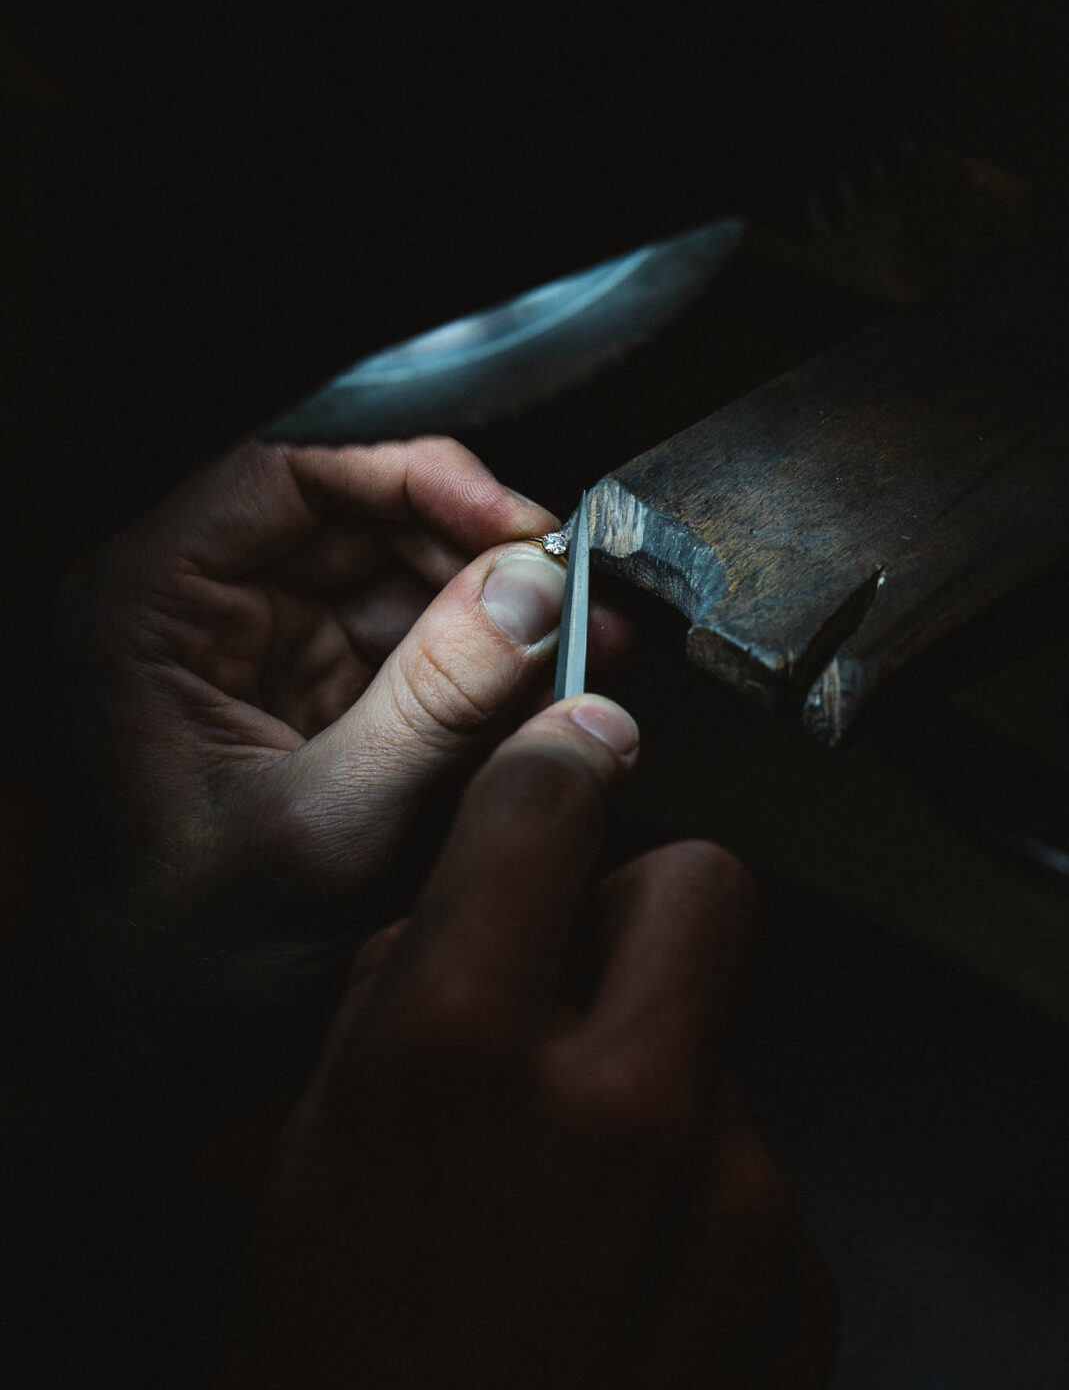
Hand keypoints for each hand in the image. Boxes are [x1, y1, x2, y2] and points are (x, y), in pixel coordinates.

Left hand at [48, 439, 626, 1080]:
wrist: (141, 1058)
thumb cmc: (175, 959)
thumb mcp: (319, 829)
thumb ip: (433, 707)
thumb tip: (533, 596)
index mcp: (154, 608)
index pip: (286, 474)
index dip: (409, 476)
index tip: (510, 520)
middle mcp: (203, 613)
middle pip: (358, 522)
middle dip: (473, 553)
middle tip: (568, 597)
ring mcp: (261, 657)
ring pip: (397, 583)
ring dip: (492, 613)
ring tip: (577, 647)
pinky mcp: (310, 705)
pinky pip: (411, 653)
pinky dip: (481, 670)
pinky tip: (540, 694)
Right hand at [226, 698, 833, 1389]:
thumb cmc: (341, 1347)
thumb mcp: (315, 1132)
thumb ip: (413, 979)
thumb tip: (496, 897)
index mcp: (461, 1049)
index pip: (547, 803)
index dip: (556, 760)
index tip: (570, 755)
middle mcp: (617, 1107)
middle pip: (706, 881)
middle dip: (644, 908)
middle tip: (587, 983)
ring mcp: (728, 1206)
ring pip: (726, 1043)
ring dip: (664, 1082)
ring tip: (581, 1191)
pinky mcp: (789, 1288)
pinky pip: (758, 1169)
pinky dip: (702, 1196)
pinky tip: (625, 1270)